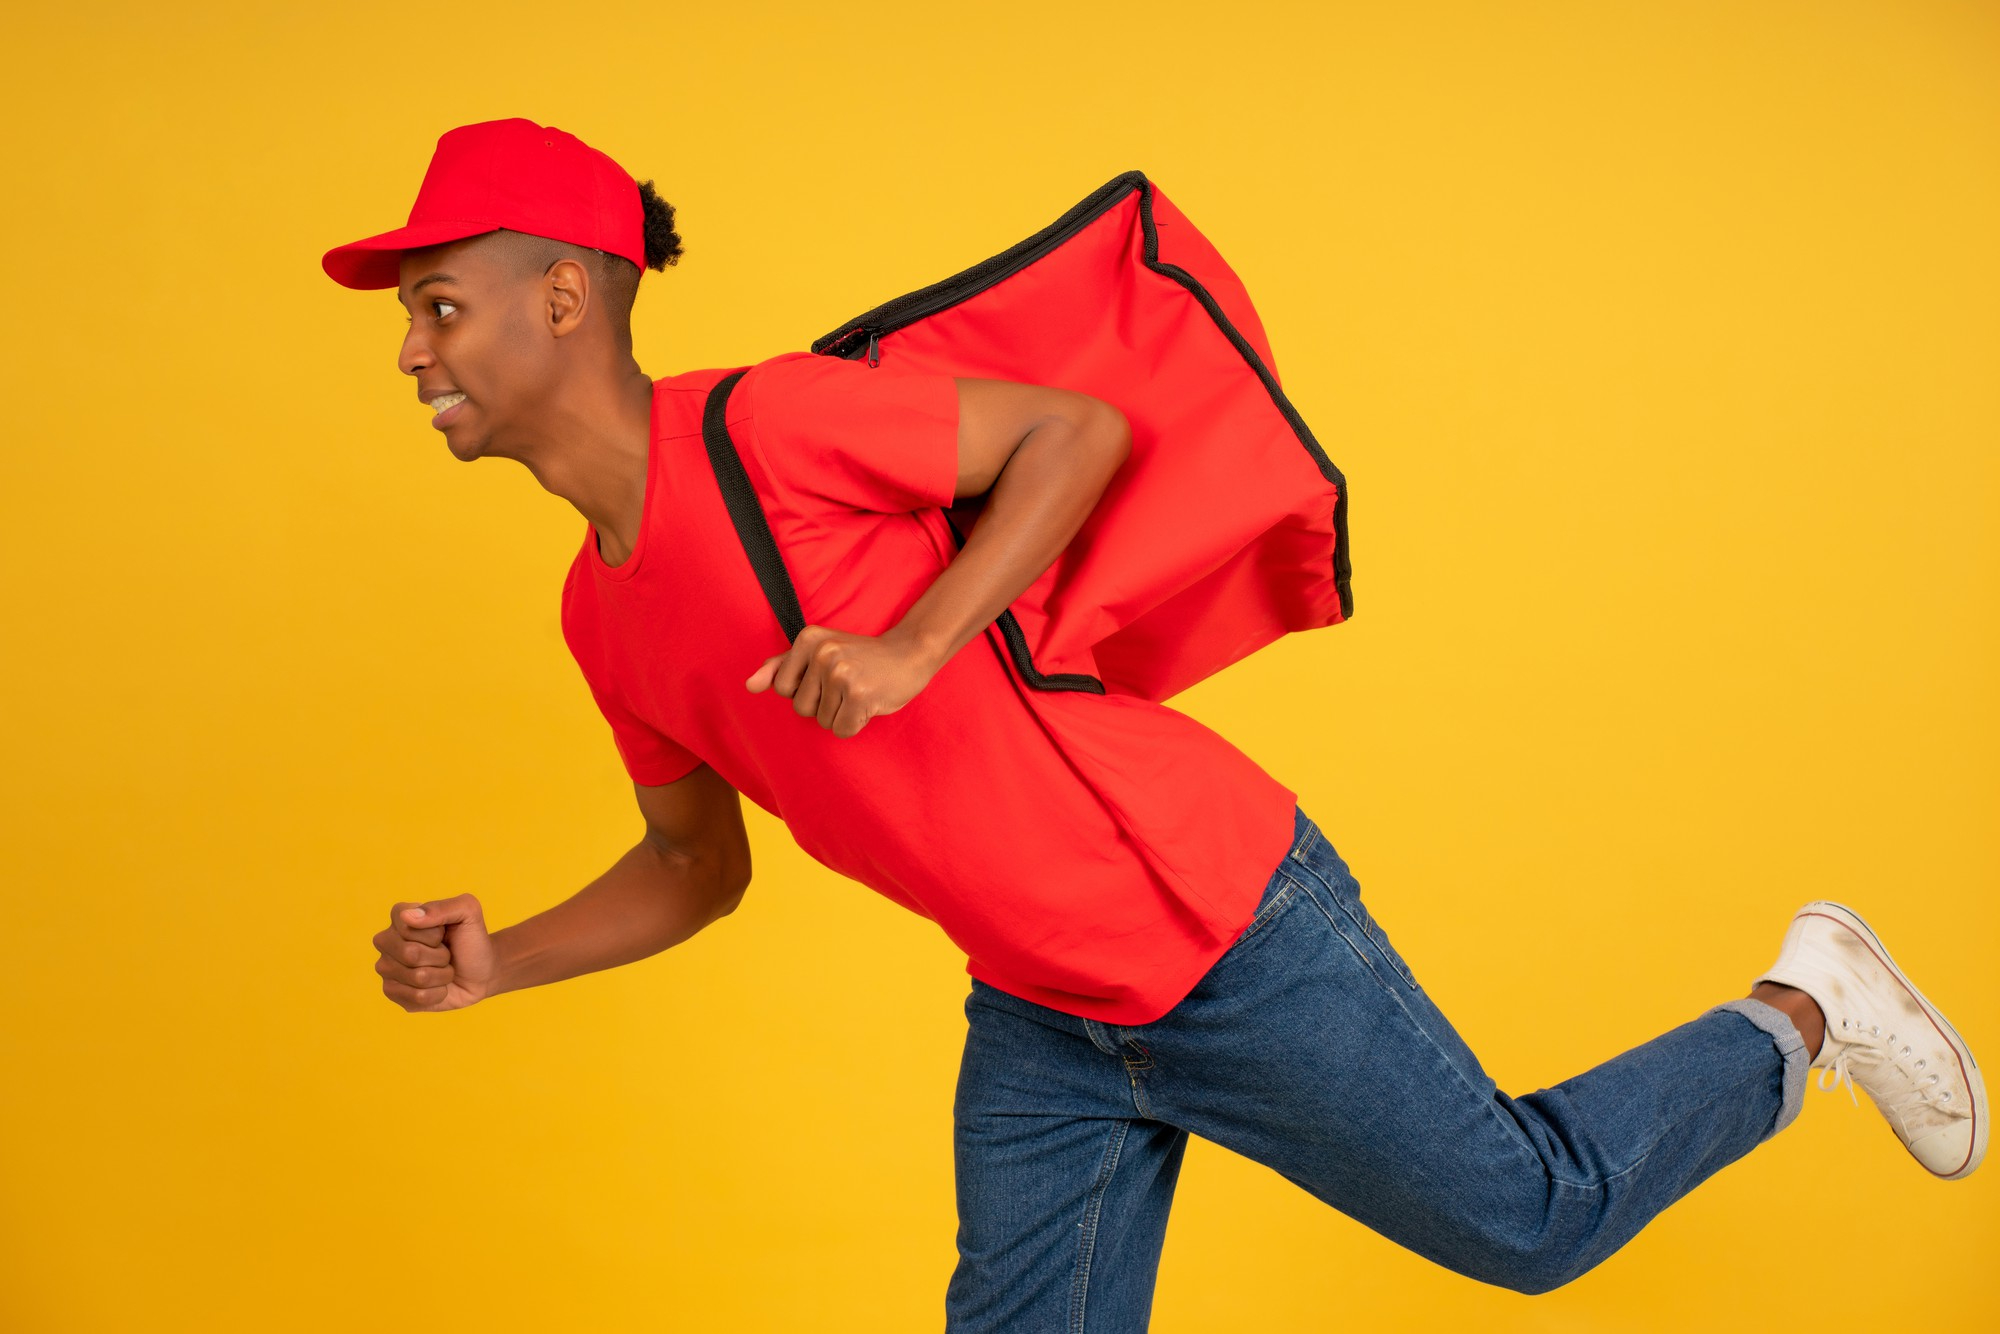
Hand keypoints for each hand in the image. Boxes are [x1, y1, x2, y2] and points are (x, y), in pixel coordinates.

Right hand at [372, 894, 498, 1012]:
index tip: (443, 932)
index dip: (434, 934)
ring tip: (444, 969)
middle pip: (410, 954)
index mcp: (400, 916)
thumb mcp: (468, 913)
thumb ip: (443, 907)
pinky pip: (417, 998)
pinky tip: (439, 986)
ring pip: (417, 977)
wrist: (482, 972)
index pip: (408, 927)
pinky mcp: (392, 993)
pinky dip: (438, 993)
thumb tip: (407, 916)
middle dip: (440, 956)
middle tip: (447, 954)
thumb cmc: (472, 940)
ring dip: (442, 975)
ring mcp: (386, 968)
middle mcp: (387, 941)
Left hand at [744, 624, 941, 737]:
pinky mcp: (860, 695)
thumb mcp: (818, 651)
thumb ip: (781, 665)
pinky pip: (841, 729)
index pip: (781, 688)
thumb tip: (750, 686)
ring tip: (858, 692)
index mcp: (808, 638)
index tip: (827, 675)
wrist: (908, 654)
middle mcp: (823, 653)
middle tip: (847, 685)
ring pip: (822, 721)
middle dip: (823, 705)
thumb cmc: (860, 656)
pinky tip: (868, 703)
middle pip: (800, 708)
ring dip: (841, 714)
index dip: (804, 690)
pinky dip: (855, 723)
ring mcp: (841, 673)